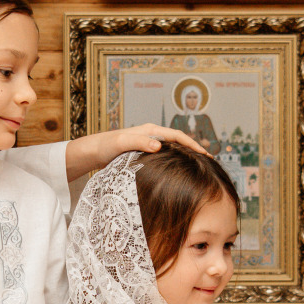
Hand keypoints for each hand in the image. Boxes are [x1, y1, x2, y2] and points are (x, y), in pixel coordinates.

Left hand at [65, 124, 208, 181]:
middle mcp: (152, 135)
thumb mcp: (122, 143)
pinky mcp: (144, 153)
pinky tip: (179, 172)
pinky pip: (165, 156)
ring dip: (186, 156)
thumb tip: (158, 145)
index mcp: (150, 130)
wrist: (93, 151)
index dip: (193, 145)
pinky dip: (175, 162)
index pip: (177, 136)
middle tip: (210, 162)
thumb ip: (139, 142)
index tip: (206, 155)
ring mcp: (148, 144)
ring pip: (173, 149)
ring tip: (199, 168)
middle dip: (194, 150)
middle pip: (179, 142)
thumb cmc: (106, 147)